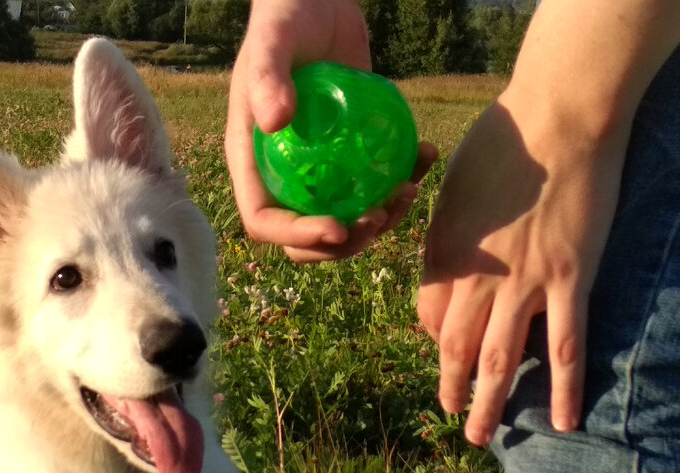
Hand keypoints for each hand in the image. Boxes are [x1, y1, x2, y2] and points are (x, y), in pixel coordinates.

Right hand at [224, 0, 436, 262]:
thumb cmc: (285, 15)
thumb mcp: (273, 42)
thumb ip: (268, 78)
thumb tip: (275, 122)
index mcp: (254, 160)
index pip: (265, 221)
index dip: (297, 236)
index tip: (338, 227)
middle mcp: (284, 172)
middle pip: (306, 236)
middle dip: (344, 242)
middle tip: (380, 216)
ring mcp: (320, 166)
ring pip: (346, 218)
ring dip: (380, 221)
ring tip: (408, 191)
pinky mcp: (352, 151)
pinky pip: (374, 183)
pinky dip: (402, 180)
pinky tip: (425, 156)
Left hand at [416, 94, 629, 445]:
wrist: (559, 116)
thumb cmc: (504, 140)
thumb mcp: (454, 187)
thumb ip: (449, 233)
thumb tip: (455, 268)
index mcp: (442, 250)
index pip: (427, 316)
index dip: (433, 341)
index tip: (444, 351)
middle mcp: (475, 276)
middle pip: (453, 349)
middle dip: (450, 389)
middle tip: (451, 417)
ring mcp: (523, 283)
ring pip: (498, 361)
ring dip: (488, 405)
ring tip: (480, 439)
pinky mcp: (570, 280)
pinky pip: (565, 348)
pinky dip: (564, 390)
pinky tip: (564, 423)